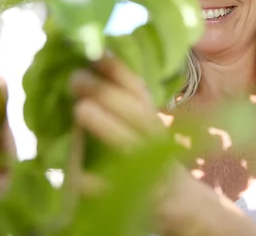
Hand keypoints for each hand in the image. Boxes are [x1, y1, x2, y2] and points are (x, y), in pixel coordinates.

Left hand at [70, 55, 201, 233]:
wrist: (179, 201)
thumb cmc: (149, 154)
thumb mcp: (144, 125)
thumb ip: (123, 103)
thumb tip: (87, 69)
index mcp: (152, 119)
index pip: (138, 89)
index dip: (118, 70)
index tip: (95, 54)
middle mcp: (154, 140)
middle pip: (135, 112)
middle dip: (105, 92)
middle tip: (75, 78)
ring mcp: (149, 169)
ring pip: (130, 144)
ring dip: (105, 125)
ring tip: (79, 109)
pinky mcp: (138, 199)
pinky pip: (115, 190)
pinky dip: (96, 183)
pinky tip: (78, 175)